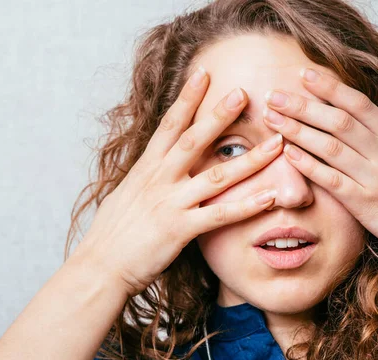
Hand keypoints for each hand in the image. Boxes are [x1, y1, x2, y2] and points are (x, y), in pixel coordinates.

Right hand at [72, 67, 283, 296]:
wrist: (101, 266)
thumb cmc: (113, 232)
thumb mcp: (127, 193)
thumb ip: (147, 175)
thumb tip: (156, 162)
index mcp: (146, 168)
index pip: (168, 125)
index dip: (187, 98)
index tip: (203, 74)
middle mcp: (159, 179)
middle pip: (193, 140)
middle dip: (219, 115)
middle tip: (244, 93)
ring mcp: (170, 203)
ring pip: (216, 175)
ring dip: (250, 159)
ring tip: (277, 144)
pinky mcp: (180, 229)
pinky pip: (220, 215)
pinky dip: (247, 205)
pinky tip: (270, 196)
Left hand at [261, 67, 377, 265]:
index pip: (359, 104)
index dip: (331, 88)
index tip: (306, 75)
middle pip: (337, 120)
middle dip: (303, 105)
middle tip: (275, 94)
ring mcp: (373, 178)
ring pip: (330, 146)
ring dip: (298, 130)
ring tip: (272, 119)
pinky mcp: (365, 204)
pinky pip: (332, 180)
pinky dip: (309, 166)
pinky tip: (288, 154)